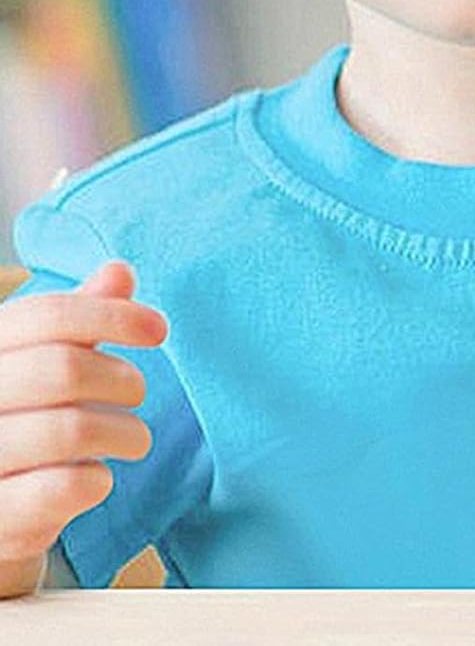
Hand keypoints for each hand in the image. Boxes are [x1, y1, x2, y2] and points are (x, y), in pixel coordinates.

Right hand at [0, 262, 166, 593]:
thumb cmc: (26, 416)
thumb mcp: (47, 358)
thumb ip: (81, 318)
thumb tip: (120, 273)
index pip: (49, 316)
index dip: (113, 316)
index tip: (159, 330)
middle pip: (63, 369)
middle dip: (121, 379)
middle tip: (138, 393)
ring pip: (70, 430)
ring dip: (124, 433)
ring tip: (133, 438)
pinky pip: (61, 489)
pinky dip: (97, 480)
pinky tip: (98, 478)